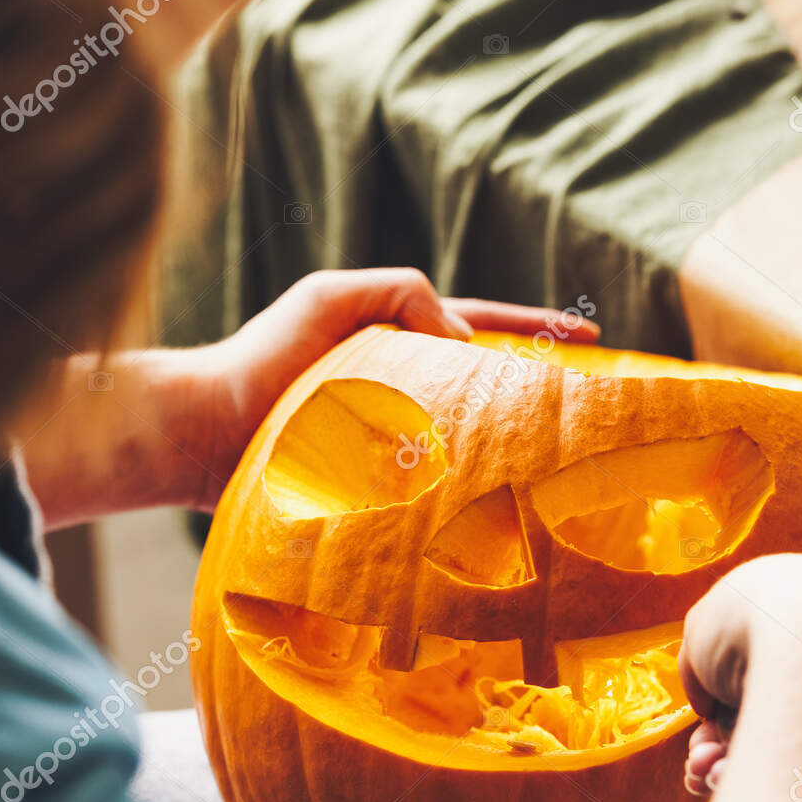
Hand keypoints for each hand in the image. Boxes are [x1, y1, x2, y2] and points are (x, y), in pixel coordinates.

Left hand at [196, 269, 598, 507]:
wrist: (207, 431)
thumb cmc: (265, 356)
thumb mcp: (335, 298)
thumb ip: (404, 294)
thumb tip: (464, 344)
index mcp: (399, 340)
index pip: (484, 327)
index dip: (538, 330)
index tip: (593, 338)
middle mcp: (403, 389)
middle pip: (487, 386)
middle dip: (536, 395)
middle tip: (589, 413)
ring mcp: (394, 440)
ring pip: (468, 441)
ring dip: (508, 449)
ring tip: (554, 464)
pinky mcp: (378, 490)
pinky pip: (436, 490)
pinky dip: (467, 494)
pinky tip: (494, 507)